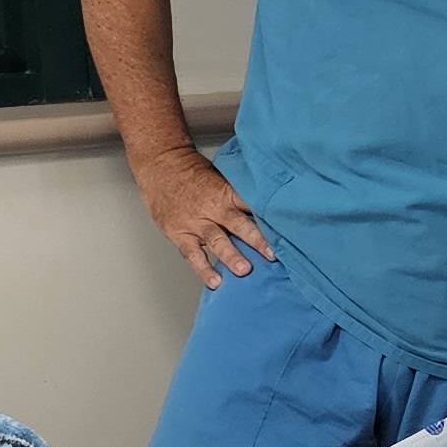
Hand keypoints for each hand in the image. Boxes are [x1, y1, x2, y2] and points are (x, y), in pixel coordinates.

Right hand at [135, 147, 274, 287]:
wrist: (159, 164)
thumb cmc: (191, 171)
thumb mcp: (219, 177)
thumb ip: (238, 196)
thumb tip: (266, 209)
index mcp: (226, 192)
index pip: (251, 205)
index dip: (268, 218)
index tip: (286, 230)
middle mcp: (213, 208)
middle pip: (238, 224)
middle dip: (256, 239)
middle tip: (271, 254)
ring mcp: (196, 222)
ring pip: (217, 241)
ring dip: (232, 256)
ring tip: (245, 270)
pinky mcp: (180, 234)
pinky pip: (193, 254)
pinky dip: (204, 269)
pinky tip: (215, 282)